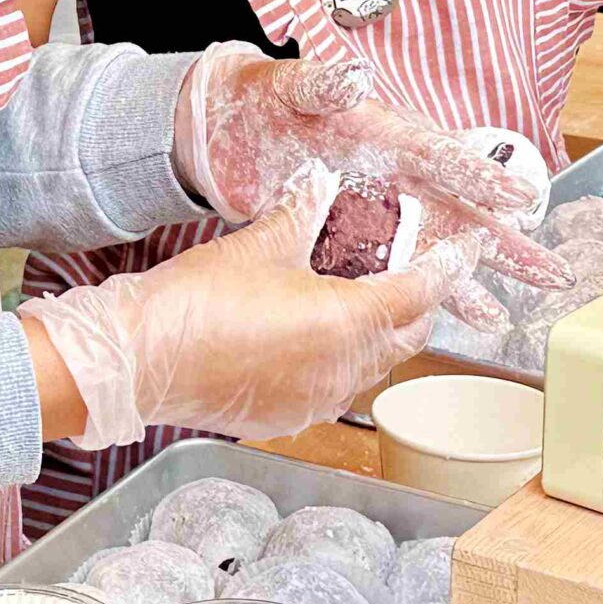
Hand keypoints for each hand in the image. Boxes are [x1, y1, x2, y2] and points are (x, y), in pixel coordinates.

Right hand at [21, 165, 476, 447]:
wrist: (139, 361)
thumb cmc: (196, 302)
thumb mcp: (259, 244)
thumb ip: (301, 213)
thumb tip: (321, 185)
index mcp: (348, 323)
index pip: (419, 293)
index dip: (445, 269)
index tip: (463, 251)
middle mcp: (343, 370)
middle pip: (406, 337)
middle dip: (418, 305)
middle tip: (415, 271)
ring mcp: (316, 400)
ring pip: (372, 366)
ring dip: (379, 335)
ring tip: (362, 300)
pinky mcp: (287, 417)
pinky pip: (334, 388)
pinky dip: (339, 361)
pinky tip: (314, 338)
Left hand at [175, 45, 570, 291]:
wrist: (224, 124)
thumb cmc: (264, 97)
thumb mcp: (289, 86)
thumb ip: (320, 84)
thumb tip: (351, 78)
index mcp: (385, 133)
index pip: (441, 156)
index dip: (480, 177)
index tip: (520, 198)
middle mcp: (393, 174)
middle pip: (458, 211)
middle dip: (502, 243)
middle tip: (548, 271)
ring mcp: (375, 209)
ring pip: (434, 249)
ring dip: (469, 282)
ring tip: (505, 316)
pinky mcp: (349, 236)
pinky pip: (394, 270)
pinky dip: (422, 295)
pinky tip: (445, 321)